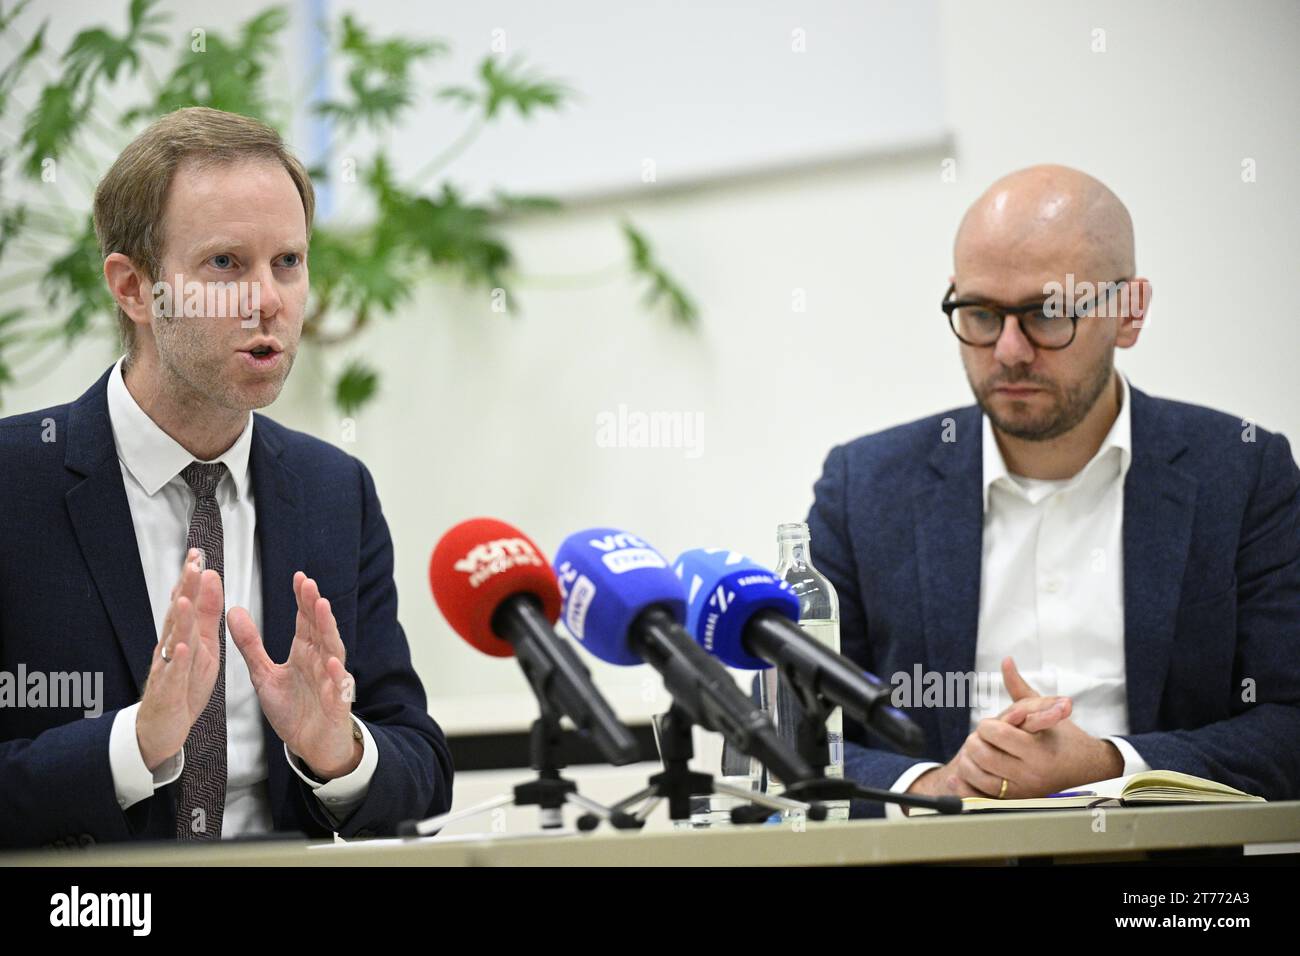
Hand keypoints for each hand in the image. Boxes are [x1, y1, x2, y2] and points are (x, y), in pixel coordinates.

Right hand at [136, 548, 224, 771]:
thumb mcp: (202, 644)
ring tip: (185, 599)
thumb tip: (211, 578)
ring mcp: (167, 668)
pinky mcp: (169, 691)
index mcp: (183, 635)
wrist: (162, 725)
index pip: (186, 601)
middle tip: (192, 565)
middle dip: (185, 589)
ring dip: (179, 619)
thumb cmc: (184, 684)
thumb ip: (207, 613)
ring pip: (173, 641)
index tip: (198, 555)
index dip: (191, 579)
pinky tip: (182, 647)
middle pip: (178, 614)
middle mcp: (171, 647)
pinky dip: (177, 661)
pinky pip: (173, 674)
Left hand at [227, 572, 359, 779]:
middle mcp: (320, 661)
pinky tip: (332, 662)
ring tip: (322, 609)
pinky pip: (338, 687)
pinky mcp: (336, 704)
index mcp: (304, 653)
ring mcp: (331, 681)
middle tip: (308, 584)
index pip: (305, 621)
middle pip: (319, 629)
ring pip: (332, 650)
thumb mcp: (263, 675)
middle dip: (314, 606)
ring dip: (328, 629)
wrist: (311, 746)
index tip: (298, 577)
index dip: (302, 600)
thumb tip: (233, 610)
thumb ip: (250, 644)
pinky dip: (336, 674)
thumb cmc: (293, 709)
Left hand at [953, 658, 1121, 798]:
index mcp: (1036, 749)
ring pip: (974, 775)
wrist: (1085, 771)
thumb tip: (1006, 661)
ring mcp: (1020, 791)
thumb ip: (1019, 687)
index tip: (993, 725)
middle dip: (976, 741)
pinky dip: (963, 785)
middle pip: (980, 753)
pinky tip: (958, 775)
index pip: (994, 733)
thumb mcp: (1044, 710)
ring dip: (969, 761)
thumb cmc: (1061, 737)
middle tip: (984, 739)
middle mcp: (1029, 773)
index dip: (988, 725)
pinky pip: (977, 797)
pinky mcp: (1013, 802)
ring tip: (978, 754)